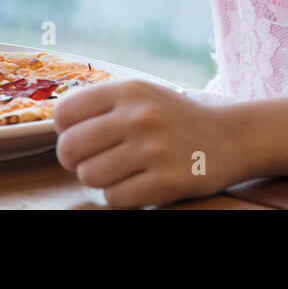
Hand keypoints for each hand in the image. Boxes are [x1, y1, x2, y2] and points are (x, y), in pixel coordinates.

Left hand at [54, 79, 247, 207]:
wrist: (232, 137)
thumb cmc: (174, 118)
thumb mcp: (141, 95)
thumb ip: (101, 104)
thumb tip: (55, 124)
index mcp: (129, 90)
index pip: (64, 113)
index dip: (66, 130)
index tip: (81, 136)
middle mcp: (140, 116)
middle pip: (69, 148)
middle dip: (76, 160)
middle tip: (93, 159)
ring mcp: (155, 150)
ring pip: (89, 176)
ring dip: (100, 179)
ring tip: (121, 170)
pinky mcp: (168, 182)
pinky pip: (115, 198)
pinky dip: (121, 196)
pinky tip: (139, 183)